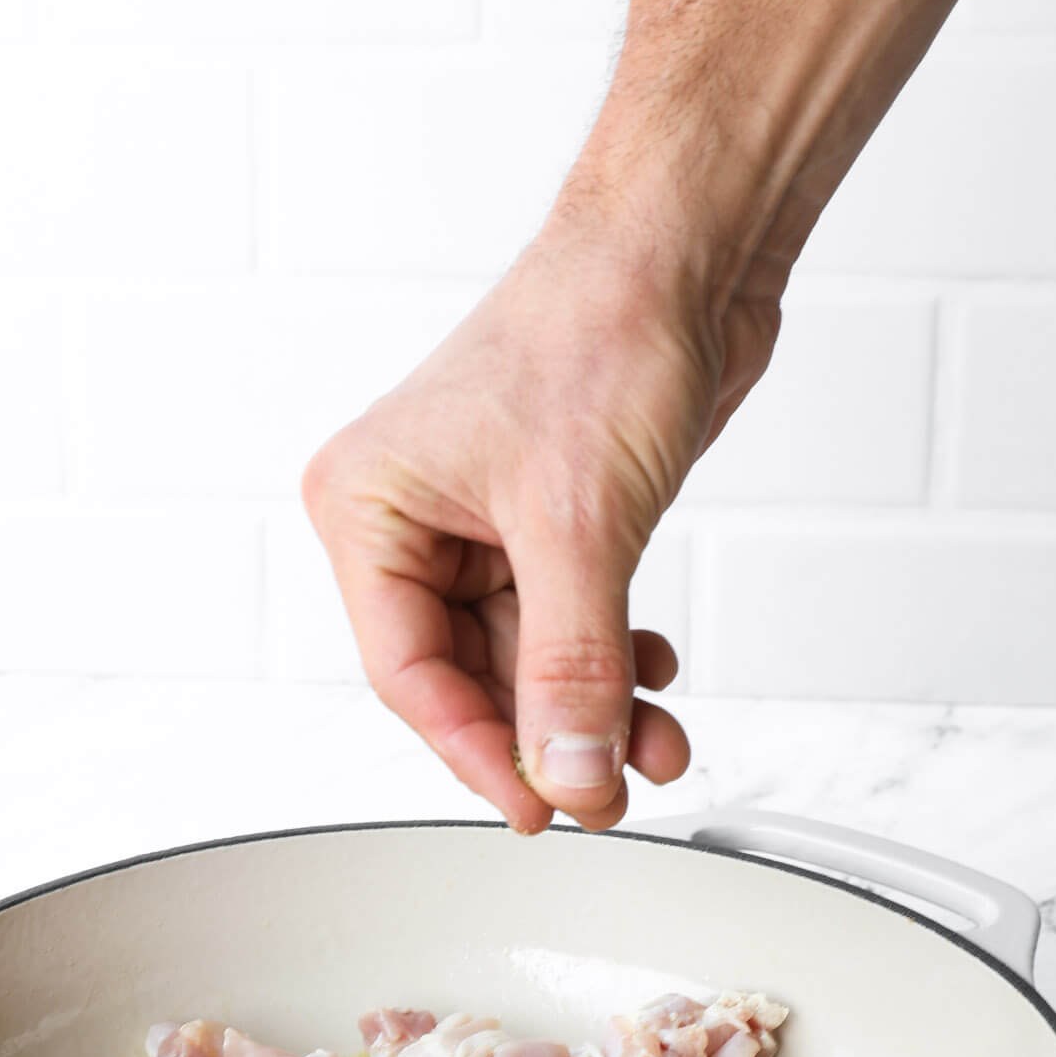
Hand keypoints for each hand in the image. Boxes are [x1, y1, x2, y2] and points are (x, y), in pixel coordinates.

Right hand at [302, 210, 777, 833]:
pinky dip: (612, 662)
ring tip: (655, 743)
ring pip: (527, 660)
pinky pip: (567, 626)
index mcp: (370, 507)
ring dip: (593, 707)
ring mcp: (479, 524)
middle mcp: (412, 519)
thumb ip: (571, 667)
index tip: (537, 809)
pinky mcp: (546, 522)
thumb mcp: (579, 527)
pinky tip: (653, 678)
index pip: (407, 673)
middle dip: (549, 735)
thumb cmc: (600, 329)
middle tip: (607, 791)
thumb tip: (569, 774)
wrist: (686, 247)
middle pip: (468, 677)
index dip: (476, 752)